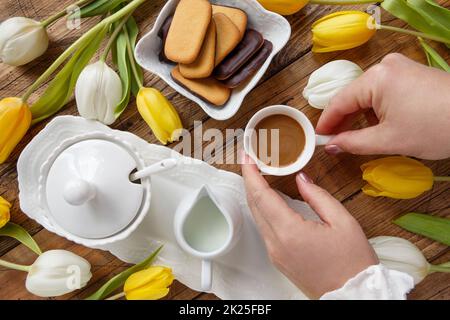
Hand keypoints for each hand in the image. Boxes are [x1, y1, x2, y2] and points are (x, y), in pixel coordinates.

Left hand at [241, 153, 377, 298]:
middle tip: (251, 161)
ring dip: (255, 196)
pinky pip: (265, 230)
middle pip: (254, 205)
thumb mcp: (342, 221)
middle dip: (249, 180)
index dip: (251, 173)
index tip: (246, 156)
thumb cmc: (353, 262)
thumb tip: (301, 179)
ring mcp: (275, 254)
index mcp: (289, 232)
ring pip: (258, 218)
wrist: (354, 296)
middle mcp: (275, 243)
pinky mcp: (279, 260)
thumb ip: (317, 196)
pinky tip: (271, 200)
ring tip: (260, 176)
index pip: (261, 196)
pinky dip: (264, 211)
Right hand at [316, 53, 449, 159]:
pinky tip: (379, 126)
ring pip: (368, 94)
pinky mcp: (412, 73)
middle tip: (335, 142)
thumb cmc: (435, 128)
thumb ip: (354, 143)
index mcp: (376, 78)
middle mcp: (385, 66)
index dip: (327, 123)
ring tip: (357, 138)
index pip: (339, 101)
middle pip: (353, 96)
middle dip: (344, 120)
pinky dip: (377, 109)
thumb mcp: (389, 140)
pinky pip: (384, 91)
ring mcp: (400, 67)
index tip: (318, 139)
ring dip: (361, 116)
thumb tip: (331, 146)